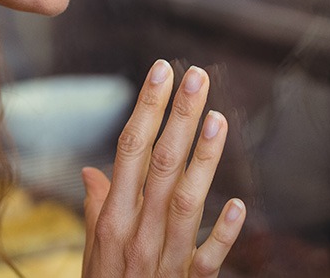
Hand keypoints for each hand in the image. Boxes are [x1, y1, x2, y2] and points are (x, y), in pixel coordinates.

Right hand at [81, 60, 244, 276]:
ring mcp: (163, 260)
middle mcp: (137, 233)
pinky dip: (222, 234)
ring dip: (203, 160)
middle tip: (196, 76)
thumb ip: (97, 206)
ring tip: (217, 117)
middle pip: (160, 165)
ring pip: (185, 203)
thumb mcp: (90, 248)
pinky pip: (206, 261)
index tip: (162, 70)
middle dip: (179, 117)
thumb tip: (93, 169)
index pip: (129, 149)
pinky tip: (238, 205)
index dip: (146, 107)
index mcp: (113, 218)